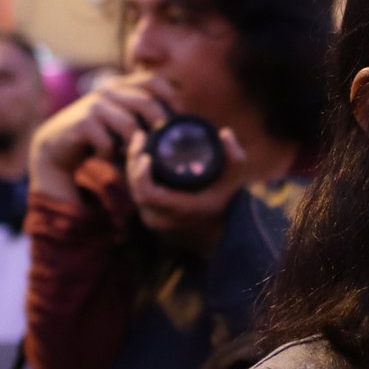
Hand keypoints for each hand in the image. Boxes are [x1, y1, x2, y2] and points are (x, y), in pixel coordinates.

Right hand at [27, 73, 171, 202]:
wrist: (58, 145)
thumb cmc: (100, 134)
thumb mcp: (124, 118)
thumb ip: (146, 114)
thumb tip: (184, 122)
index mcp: (122, 85)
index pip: (155, 81)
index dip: (172, 98)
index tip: (179, 121)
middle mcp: (109, 90)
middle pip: (147, 103)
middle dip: (159, 126)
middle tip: (161, 146)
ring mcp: (94, 104)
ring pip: (129, 125)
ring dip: (132, 145)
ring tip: (126, 153)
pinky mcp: (81, 122)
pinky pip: (108, 141)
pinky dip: (109, 153)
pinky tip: (103, 156)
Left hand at [123, 125, 248, 255]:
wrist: (218, 236)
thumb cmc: (225, 205)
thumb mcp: (234, 182)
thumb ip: (234, 158)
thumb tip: (225, 132)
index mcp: (180, 210)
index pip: (149, 195)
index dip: (141, 175)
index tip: (145, 155)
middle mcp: (163, 219)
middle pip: (137, 190)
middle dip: (134, 161)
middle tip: (139, 137)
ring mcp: (154, 221)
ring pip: (134, 192)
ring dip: (133, 168)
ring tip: (139, 144)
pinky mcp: (150, 219)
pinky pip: (137, 196)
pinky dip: (137, 177)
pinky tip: (138, 160)